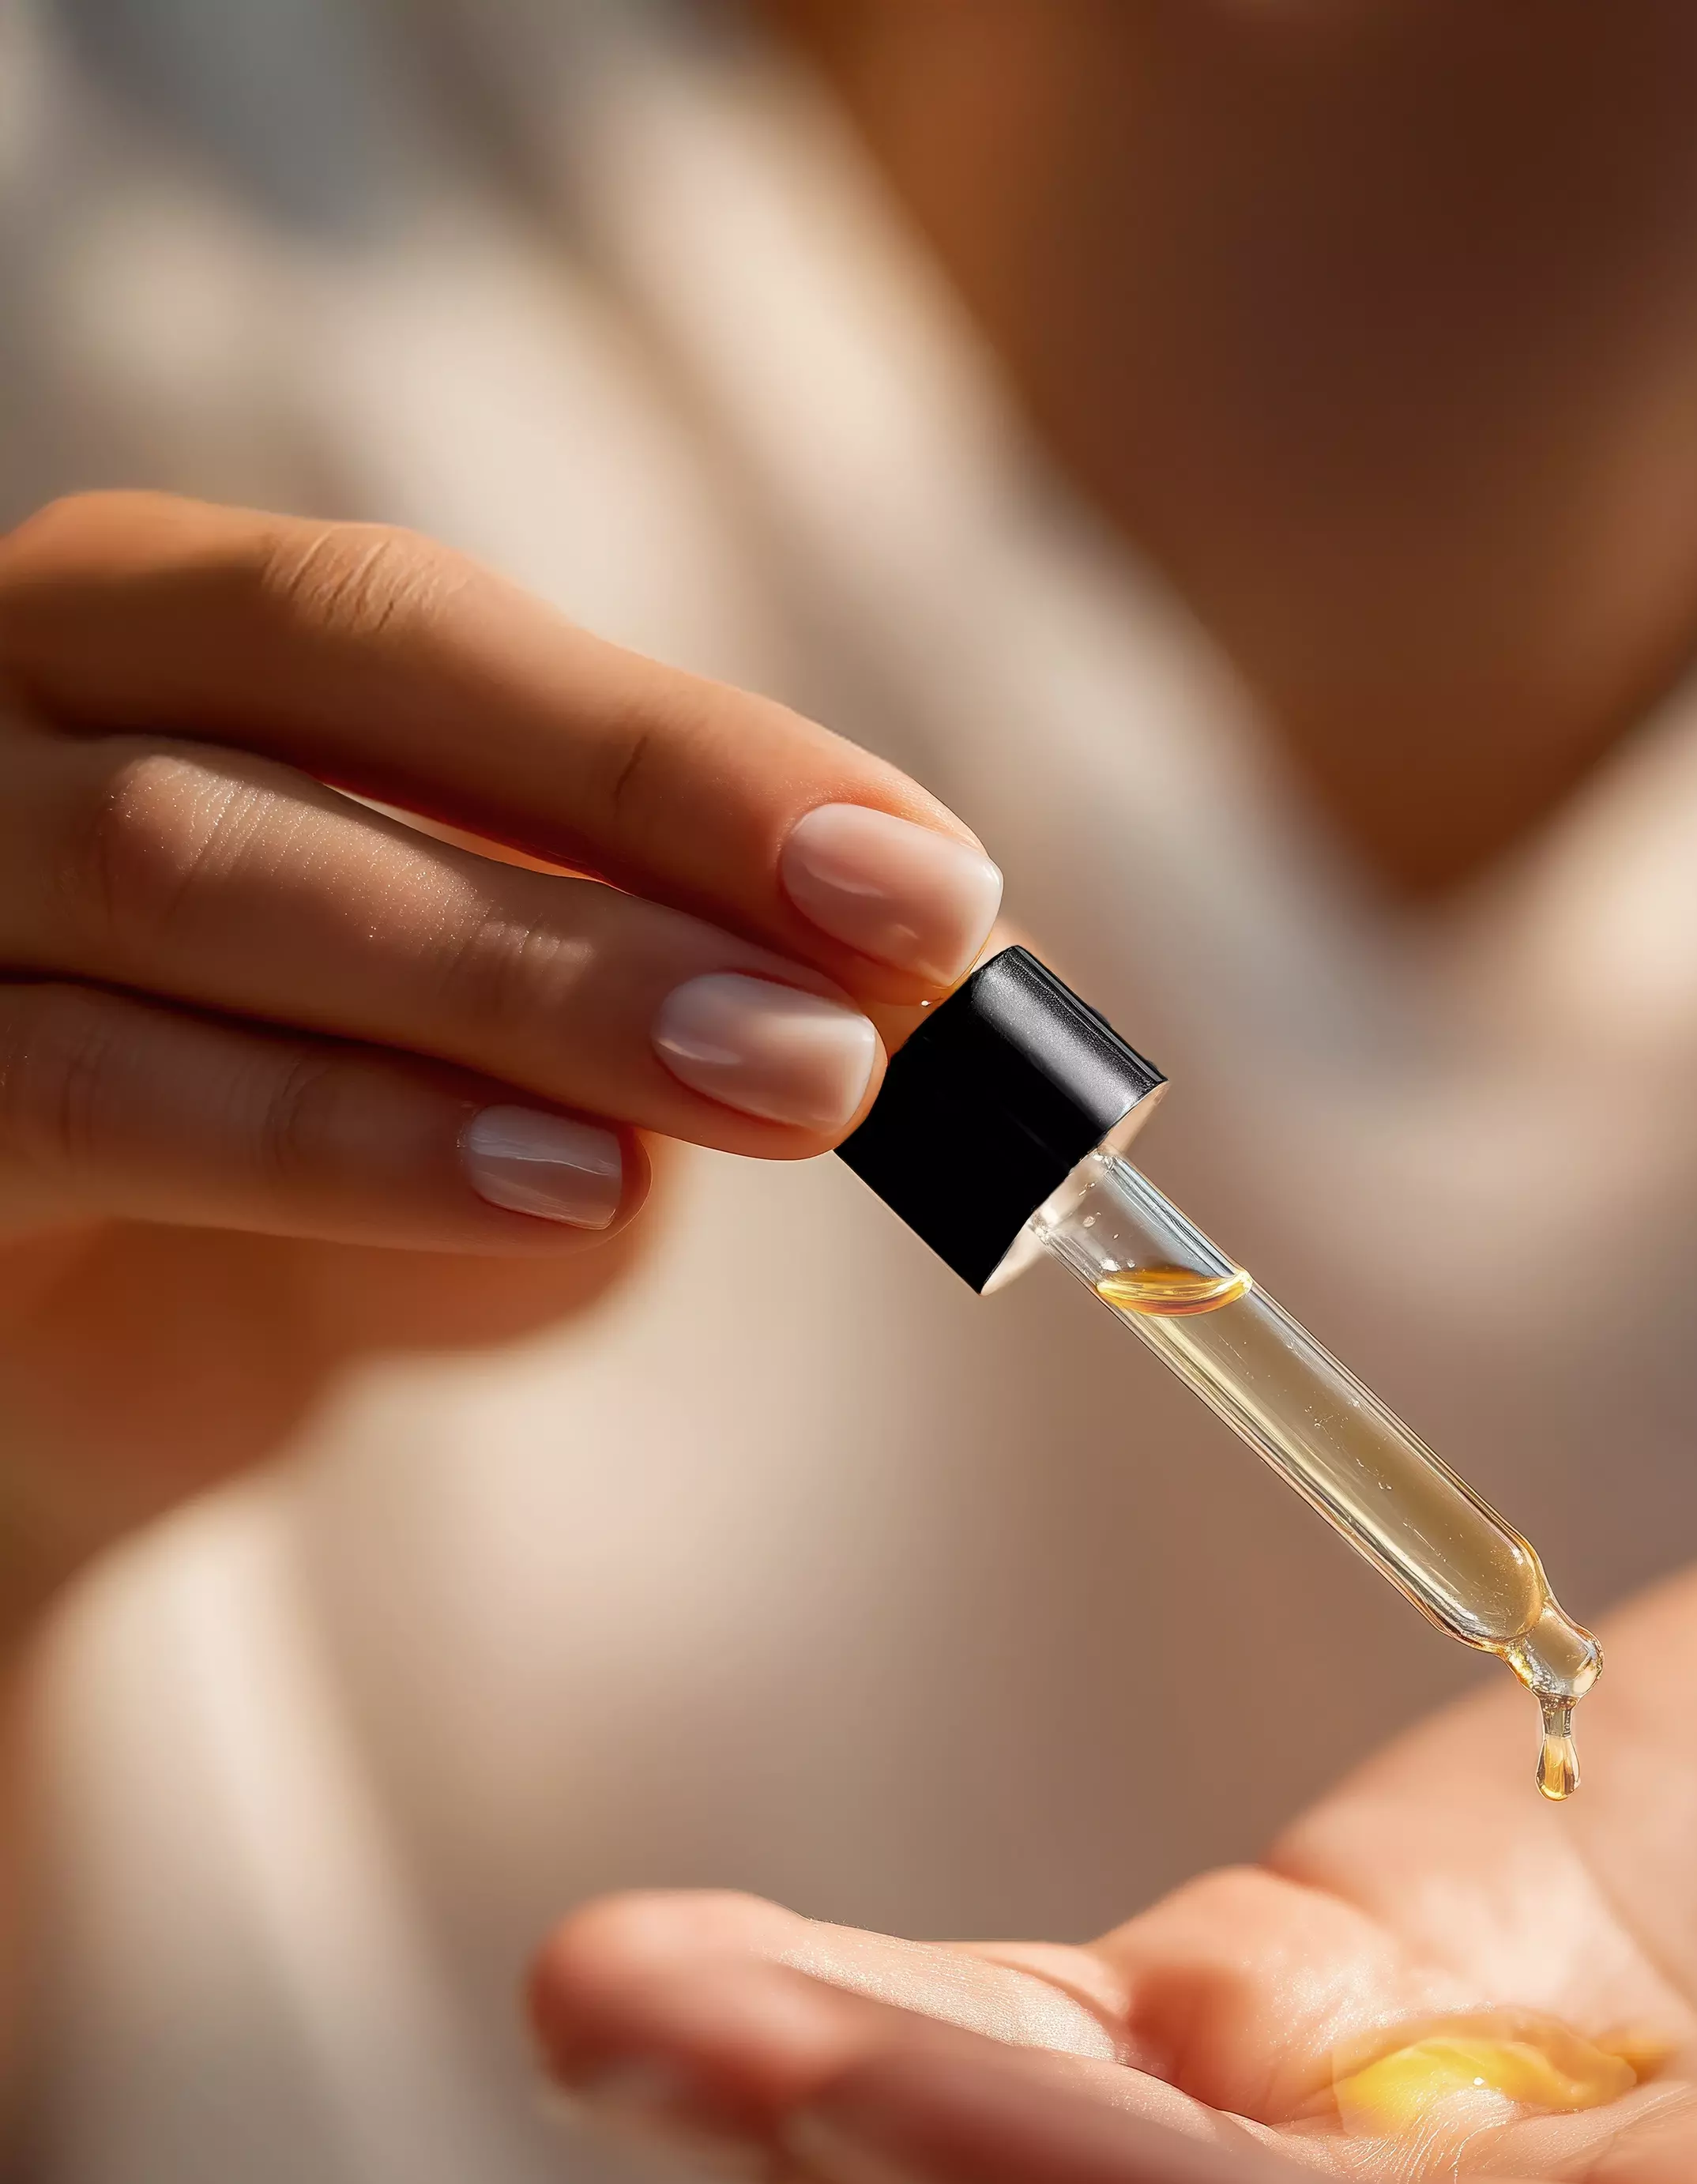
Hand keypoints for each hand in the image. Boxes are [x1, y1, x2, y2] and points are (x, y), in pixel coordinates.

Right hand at [0, 490, 1001, 1617]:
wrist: (93, 1380)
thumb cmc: (333, 1156)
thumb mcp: (533, 1052)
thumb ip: (669, 976)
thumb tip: (911, 959)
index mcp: (158, 622)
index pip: (415, 618)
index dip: (685, 741)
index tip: (933, 881)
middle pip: (310, 685)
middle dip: (630, 827)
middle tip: (873, 995)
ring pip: (193, 877)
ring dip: (527, 983)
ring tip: (780, 1090)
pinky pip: (90, 1095)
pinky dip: (352, 1140)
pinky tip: (570, 1189)